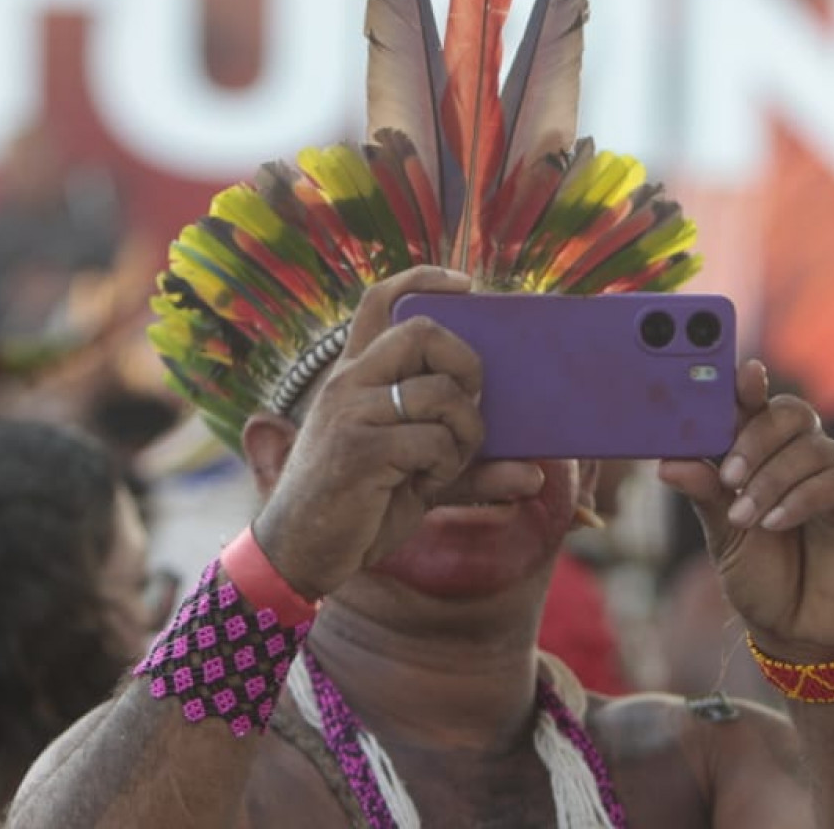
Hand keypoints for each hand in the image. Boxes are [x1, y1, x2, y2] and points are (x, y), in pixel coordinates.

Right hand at [250, 266, 543, 599]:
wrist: (298, 553)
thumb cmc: (358, 506)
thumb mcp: (414, 474)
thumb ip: (468, 465)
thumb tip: (535, 474)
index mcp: (354, 375)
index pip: (380, 299)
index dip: (424, 279)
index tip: (466, 285)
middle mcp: (347, 382)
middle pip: (423, 331)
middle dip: (467, 364)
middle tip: (470, 405)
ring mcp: (350, 412)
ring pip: (441, 392)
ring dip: (465, 432)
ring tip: (446, 462)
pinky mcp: (359, 449)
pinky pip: (434, 440)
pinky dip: (446, 466)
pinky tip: (423, 484)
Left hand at [659, 361, 833, 661]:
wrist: (797, 629)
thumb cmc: (759, 574)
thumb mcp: (721, 533)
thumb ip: (703, 493)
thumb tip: (667, 462)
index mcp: (762, 453)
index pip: (756, 405)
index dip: (748, 386)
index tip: (741, 375)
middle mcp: (799, 455)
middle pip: (790, 412)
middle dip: (756, 437)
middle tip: (729, 475)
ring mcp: (833, 475)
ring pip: (811, 447)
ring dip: (772, 478)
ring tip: (745, 516)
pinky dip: (801, 498)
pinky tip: (776, 522)